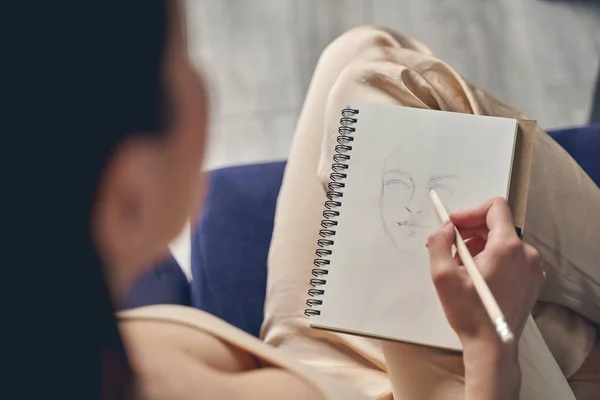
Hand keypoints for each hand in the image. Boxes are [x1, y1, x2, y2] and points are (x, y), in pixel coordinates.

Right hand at [427, 197, 544, 345]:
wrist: (492, 347)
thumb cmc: (469, 313)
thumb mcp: (443, 276)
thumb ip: (439, 243)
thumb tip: (445, 227)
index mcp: (507, 247)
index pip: (495, 207)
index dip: (470, 212)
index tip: (453, 226)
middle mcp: (526, 253)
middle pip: (497, 224)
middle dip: (470, 231)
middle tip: (450, 248)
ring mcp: (533, 268)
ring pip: (503, 241)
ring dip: (479, 246)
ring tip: (461, 266)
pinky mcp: (532, 280)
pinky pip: (512, 257)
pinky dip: (493, 259)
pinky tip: (477, 277)